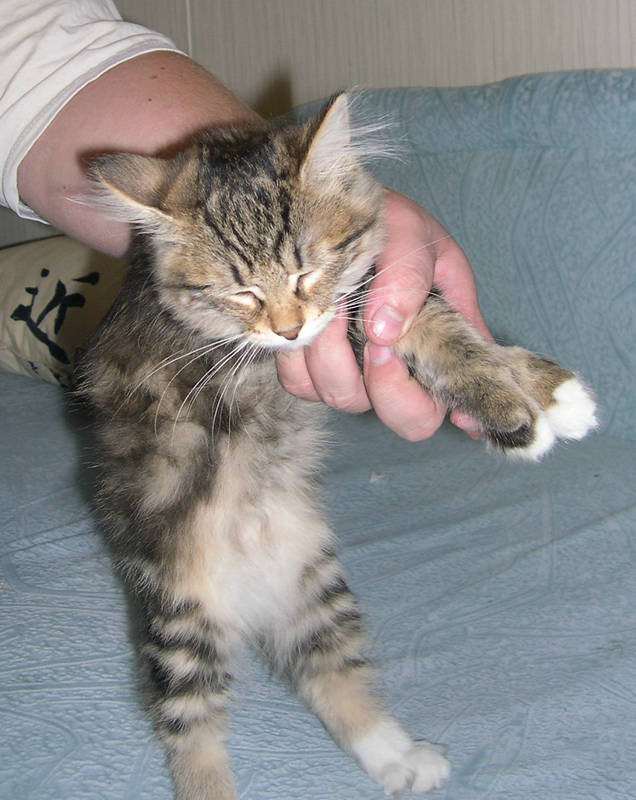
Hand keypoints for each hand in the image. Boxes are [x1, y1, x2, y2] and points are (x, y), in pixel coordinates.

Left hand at [276, 188, 491, 440]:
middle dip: (384, 382)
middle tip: (371, 330)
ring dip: (335, 354)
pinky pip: (301, 382)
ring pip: (343, 398)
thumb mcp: (413, 235)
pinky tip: (313, 310)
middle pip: (403, 419)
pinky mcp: (311, 369)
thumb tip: (386, 332)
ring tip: (336, 302)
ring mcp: (355, 376)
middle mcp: (400, 374)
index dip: (427, 405)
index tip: (398, 360)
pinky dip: (301, 352)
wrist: (344, 216)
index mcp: (440, 352)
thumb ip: (411, 278)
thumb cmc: (393, 229)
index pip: (440, 405)